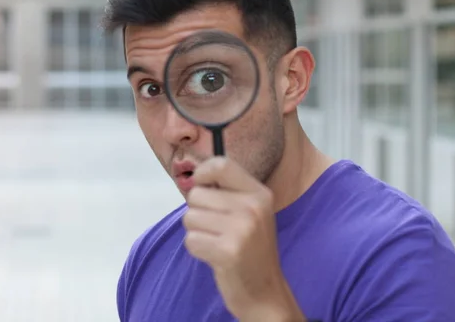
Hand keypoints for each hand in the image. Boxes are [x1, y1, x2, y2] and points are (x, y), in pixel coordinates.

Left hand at [182, 157, 304, 321]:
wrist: (264, 291)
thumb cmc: (249, 248)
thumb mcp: (249, 212)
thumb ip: (225, 191)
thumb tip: (191, 176)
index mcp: (259, 193)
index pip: (221, 164)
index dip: (202, 172)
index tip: (200, 185)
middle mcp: (253, 207)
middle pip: (197, 194)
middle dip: (197, 212)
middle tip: (216, 228)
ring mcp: (242, 229)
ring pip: (190, 217)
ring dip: (196, 232)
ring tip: (216, 242)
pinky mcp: (228, 251)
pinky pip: (191, 239)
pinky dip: (197, 249)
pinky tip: (215, 256)